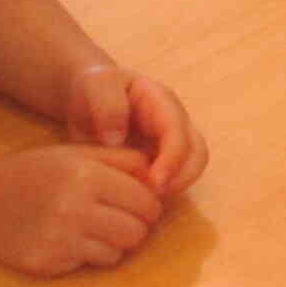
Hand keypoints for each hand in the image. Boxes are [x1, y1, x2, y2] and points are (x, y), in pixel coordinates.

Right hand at [0, 146, 164, 275]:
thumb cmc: (38, 173)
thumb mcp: (80, 153)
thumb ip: (125, 161)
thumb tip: (163, 178)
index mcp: (88, 176)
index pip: (147, 200)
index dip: (152, 203)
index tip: (143, 203)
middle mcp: (76, 208)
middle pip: (139, 230)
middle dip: (139, 225)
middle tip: (127, 218)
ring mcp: (61, 239)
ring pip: (121, 251)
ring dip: (118, 242)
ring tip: (102, 228)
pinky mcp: (48, 262)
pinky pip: (94, 264)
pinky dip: (95, 254)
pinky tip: (77, 240)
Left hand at [65, 66, 208, 196]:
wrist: (87, 96)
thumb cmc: (93, 88)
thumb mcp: (96, 86)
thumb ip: (108, 105)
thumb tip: (118, 138)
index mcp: (162, 102)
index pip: (178, 132)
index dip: (172, 159)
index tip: (154, 183)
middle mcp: (174, 122)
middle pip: (197, 152)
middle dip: (182, 177)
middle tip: (152, 197)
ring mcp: (171, 140)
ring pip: (191, 167)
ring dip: (176, 185)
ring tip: (145, 200)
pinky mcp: (161, 157)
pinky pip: (174, 176)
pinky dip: (164, 189)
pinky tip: (138, 197)